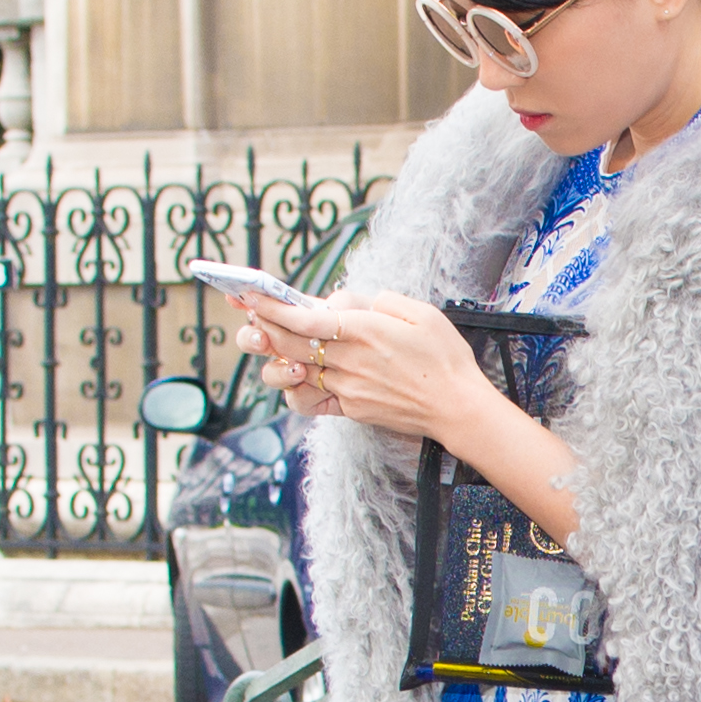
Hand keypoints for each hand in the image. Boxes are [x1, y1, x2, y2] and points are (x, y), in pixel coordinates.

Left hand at [246, 288, 486, 447]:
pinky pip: (310, 399)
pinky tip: (297, 372)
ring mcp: (347, 388)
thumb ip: (378, 301)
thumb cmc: (444, 357)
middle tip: (242, 306)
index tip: (249, 292)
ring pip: (294, 370)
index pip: (305, 317)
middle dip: (260, 322)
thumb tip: (346, 304)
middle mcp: (350, 361)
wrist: (458, 408)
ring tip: (266, 340)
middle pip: (290, 341)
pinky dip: (295, 386)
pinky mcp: (350, 409)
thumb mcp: (420, 312)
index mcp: (365, 332)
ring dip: (273, 354)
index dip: (271, 305)